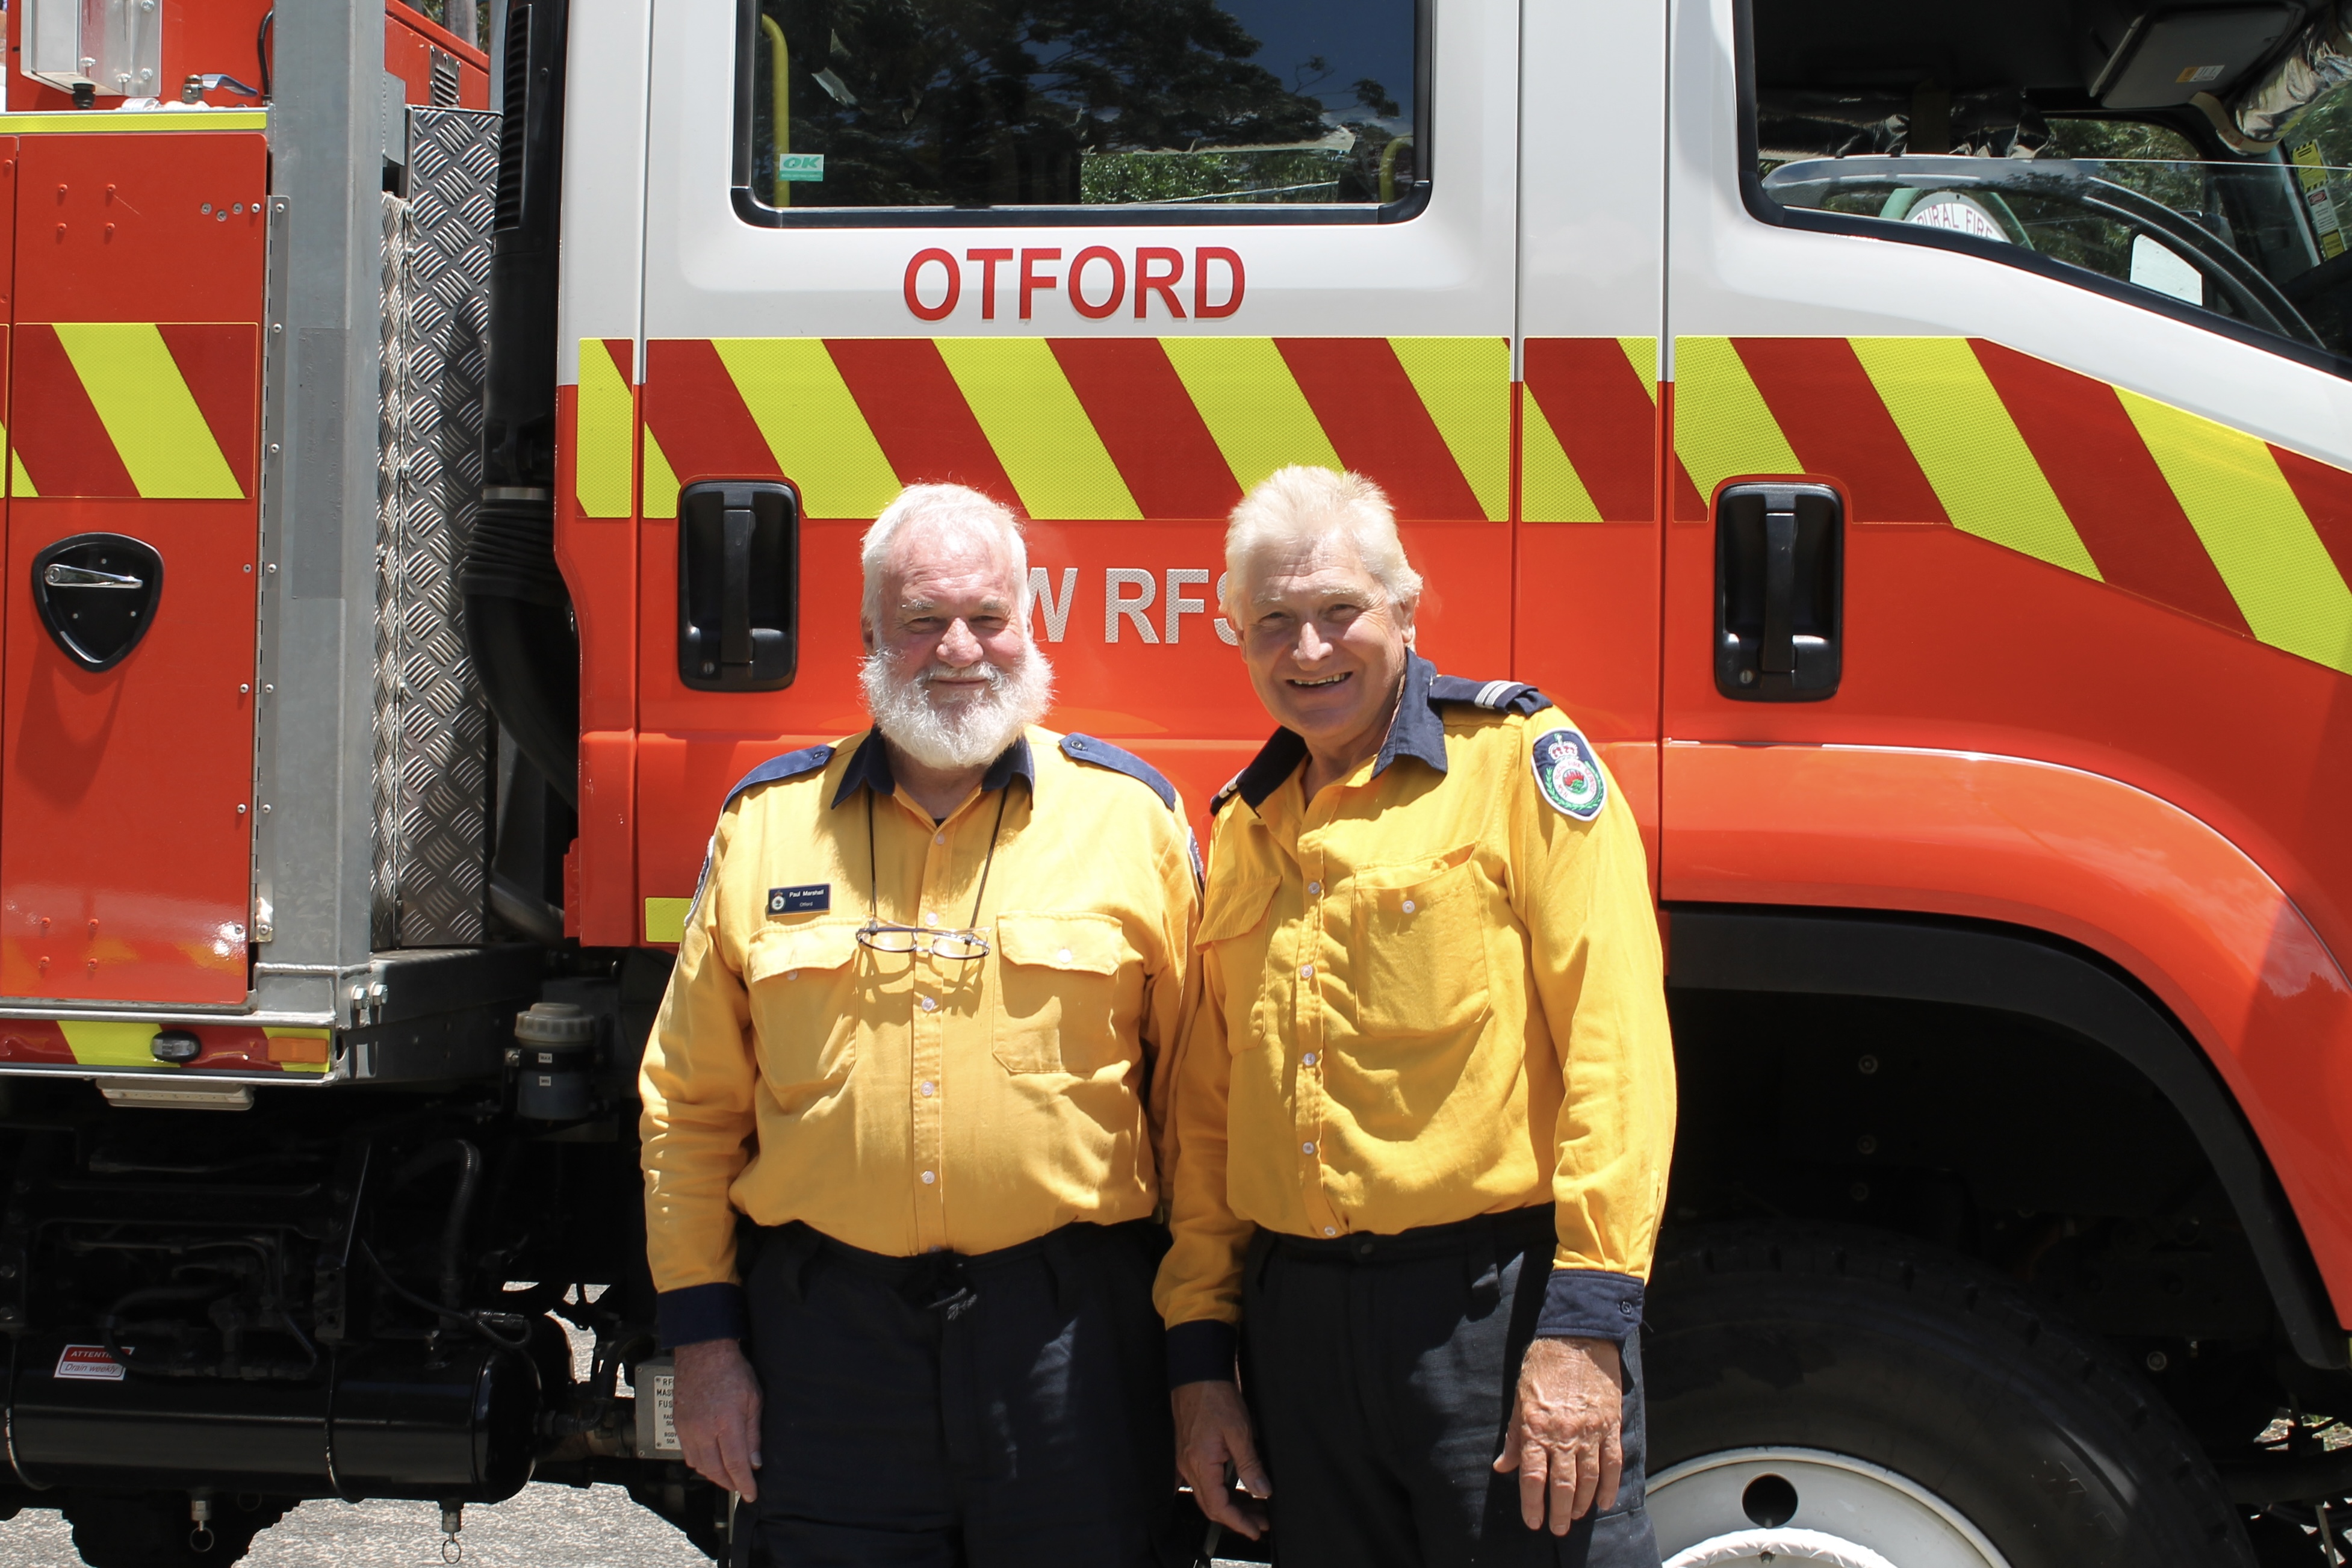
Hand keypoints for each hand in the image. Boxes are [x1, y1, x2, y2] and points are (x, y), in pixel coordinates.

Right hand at [672, 1338, 762, 1499]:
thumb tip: (755, 1462)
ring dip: (715, 1475)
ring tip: (729, 1476)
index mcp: (726, 1423)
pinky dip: (701, 1463)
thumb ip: (754, 1434)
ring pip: (699, 1466)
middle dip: (730, 1483)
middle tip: (742, 1487)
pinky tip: (712, 1461)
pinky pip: (688, 1454)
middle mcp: (703, 1430)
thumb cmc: (732, 1370)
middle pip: (715, 1471)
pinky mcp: (679, 1425)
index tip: (751, 1494)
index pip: (735, 1464)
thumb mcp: (754, 1399)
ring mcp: (688, 1429)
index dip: (744, 1483)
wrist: (703, 1352)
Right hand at [1172, 1379, 1271, 1539]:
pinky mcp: (1188, 1452)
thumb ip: (1250, 1464)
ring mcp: (1185, 1460)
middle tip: (1260, 1522)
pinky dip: (1216, 1493)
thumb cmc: (1217, 1397)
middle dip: (1236, 1518)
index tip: (1256, 1529)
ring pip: (1206, 1495)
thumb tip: (1262, 1491)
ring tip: (1253, 1508)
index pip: (1218, 1506)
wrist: (1198, 1373)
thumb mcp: (1240, 1431)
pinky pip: (1199, 1483)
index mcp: (1201, 1464)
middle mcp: (1188, 1467)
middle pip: (1211, 1506)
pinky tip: (1230, 1493)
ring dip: (1229, 1505)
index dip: (1238, 1522)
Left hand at [1492, 1336, 1624, 1534]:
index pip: (1533, 1476)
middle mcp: (1563, 1433)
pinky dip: (1609, 1486)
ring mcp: (1590, 1431)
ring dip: (1583, 1503)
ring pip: (1588, 1478)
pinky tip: (1604, 1501)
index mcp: (1536, 1427)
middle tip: (1558, 1528)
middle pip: (1563, 1484)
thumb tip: (1503, 1467)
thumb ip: (1514, 1437)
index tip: (1534, 1521)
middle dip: (1560, 1512)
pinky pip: (1612, 1463)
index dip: (1532, 1503)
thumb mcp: (1519, 1398)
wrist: (1578, 1338)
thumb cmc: (1543, 1366)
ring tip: (1577, 1516)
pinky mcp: (1611, 1425)